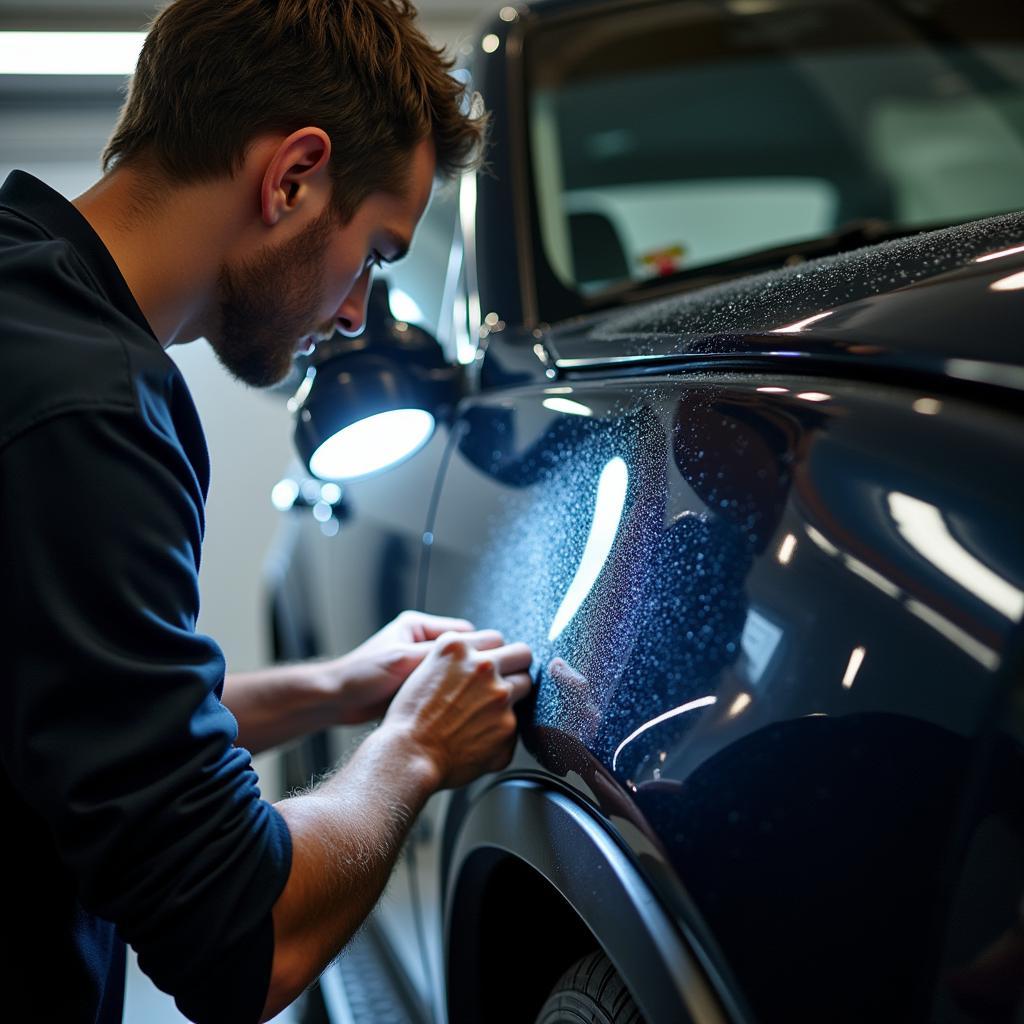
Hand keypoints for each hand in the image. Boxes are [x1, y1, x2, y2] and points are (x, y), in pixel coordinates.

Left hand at [325, 611, 492, 724]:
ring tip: (475, 699)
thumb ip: (440, 656)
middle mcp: (423, 643)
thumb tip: (481, 650)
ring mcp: (421, 665)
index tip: (495, 667)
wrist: (335, 701)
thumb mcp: (404, 660)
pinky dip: (454, 697)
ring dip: (465, 686)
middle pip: (466, 653)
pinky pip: (446, 689)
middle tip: (489, 686)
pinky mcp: (419, 687)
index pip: (467, 633)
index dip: (482, 650)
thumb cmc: (362, 675)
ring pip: (458, 673)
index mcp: (420, 626)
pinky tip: (459, 709)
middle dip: (476, 669)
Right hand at [382, 631, 533, 789]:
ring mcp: (499, 696)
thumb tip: (484, 659)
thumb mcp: (425, 668)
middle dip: (516, 666)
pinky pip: (514, 724)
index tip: (491, 665)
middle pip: (522, 654)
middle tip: (505, 680)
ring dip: (511, 696)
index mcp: (459, 648)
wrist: (408, 756)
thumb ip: (458, 659)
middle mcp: (483, 667)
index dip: (494, 654)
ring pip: (524, 687)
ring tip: (487, 713)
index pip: (497, 639)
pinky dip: (501, 731)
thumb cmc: (409, 717)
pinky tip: (479, 738)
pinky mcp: (508, 727)